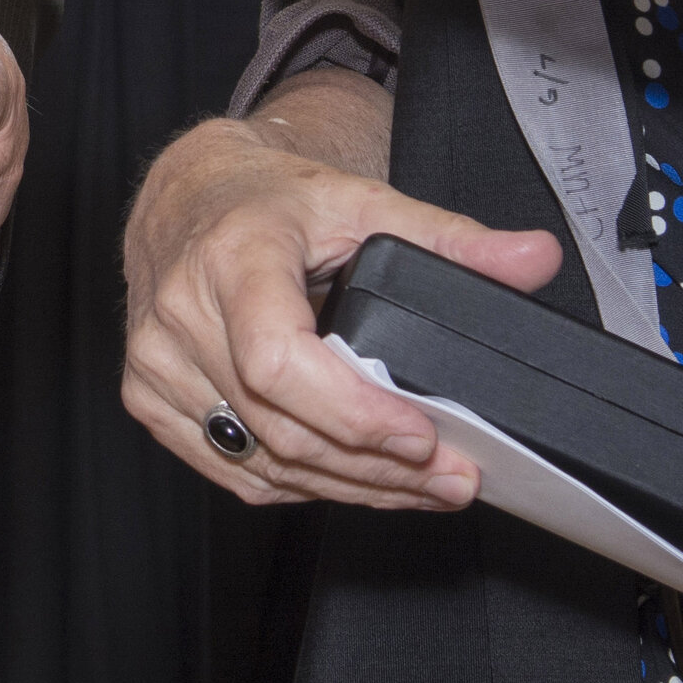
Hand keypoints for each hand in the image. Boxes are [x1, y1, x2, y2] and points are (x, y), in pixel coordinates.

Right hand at [120, 75, 561, 510]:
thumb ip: (450, 238)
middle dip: (377, 465)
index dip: (352, 412)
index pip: (278, 360)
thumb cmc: (266, 201)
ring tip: (421, 486)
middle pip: (281, 427)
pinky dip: (301, 485)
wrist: (186, 196)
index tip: (420, 434)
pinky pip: (234, 470)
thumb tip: (533, 260)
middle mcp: (181, 312)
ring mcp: (156, 363)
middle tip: (452, 475)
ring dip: (350, 486)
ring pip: (262, 462)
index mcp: (232, 256)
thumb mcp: (362, 201)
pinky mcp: (148, 399)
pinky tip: (353, 478)